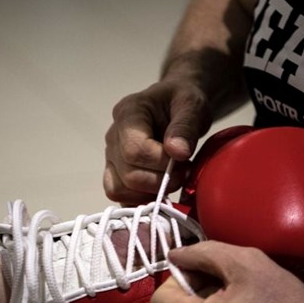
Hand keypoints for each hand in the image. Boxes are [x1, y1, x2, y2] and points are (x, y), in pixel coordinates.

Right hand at [103, 79, 212, 205]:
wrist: (176, 104)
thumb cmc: (182, 101)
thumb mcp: (192, 104)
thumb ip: (186, 126)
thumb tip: (178, 152)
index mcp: (127, 113)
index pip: (134, 151)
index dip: (162, 163)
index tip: (184, 159)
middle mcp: (113, 136)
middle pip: (128, 174)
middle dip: (162, 180)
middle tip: (184, 170)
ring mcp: (111, 157)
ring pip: (118, 189)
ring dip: (150, 192)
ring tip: (172, 178)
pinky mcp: (116, 173)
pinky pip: (120, 196)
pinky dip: (142, 200)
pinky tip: (162, 189)